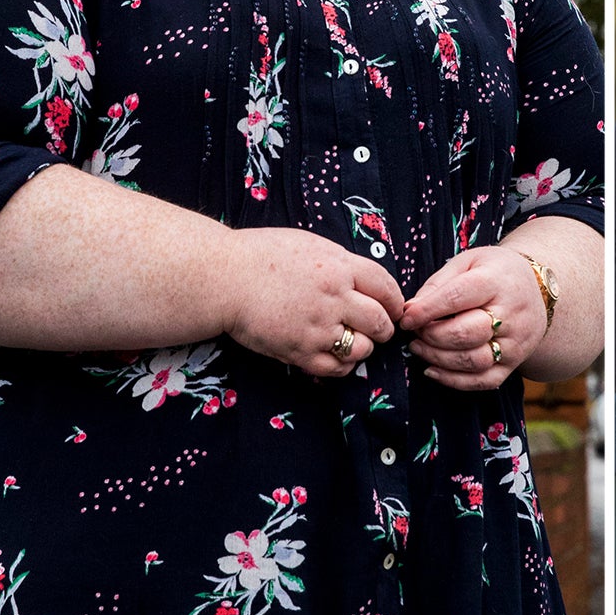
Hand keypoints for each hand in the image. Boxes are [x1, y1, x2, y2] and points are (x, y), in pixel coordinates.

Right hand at [224, 228, 402, 375]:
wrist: (221, 278)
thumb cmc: (261, 255)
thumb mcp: (311, 246)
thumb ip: (341, 264)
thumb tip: (364, 280)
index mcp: (340, 267)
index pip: (387, 288)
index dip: (394, 301)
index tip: (392, 307)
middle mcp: (335, 298)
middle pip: (380, 321)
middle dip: (383, 328)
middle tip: (376, 328)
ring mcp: (317, 327)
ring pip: (362, 348)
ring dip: (362, 347)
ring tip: (351, 341)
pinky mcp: (298, 351)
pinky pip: (335, 368)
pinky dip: (342, 366)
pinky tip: (334, 355)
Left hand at [400, 246, 547, 389]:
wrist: (538, 290)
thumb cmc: (494, 273)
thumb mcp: (468, 262)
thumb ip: (438, 284)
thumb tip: (409, 311)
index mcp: (497, 281)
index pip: (457, 297)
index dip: (426, 310)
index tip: (405, 318)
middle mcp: (511, 314)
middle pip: (465, 333)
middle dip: (431, 335)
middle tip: (414, 331)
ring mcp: (516, 342)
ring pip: (473, 360)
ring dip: (437, 358)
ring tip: (418, 348)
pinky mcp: (514, 363)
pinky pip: (483, 381)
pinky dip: (453, 381)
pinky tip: (432, 370)